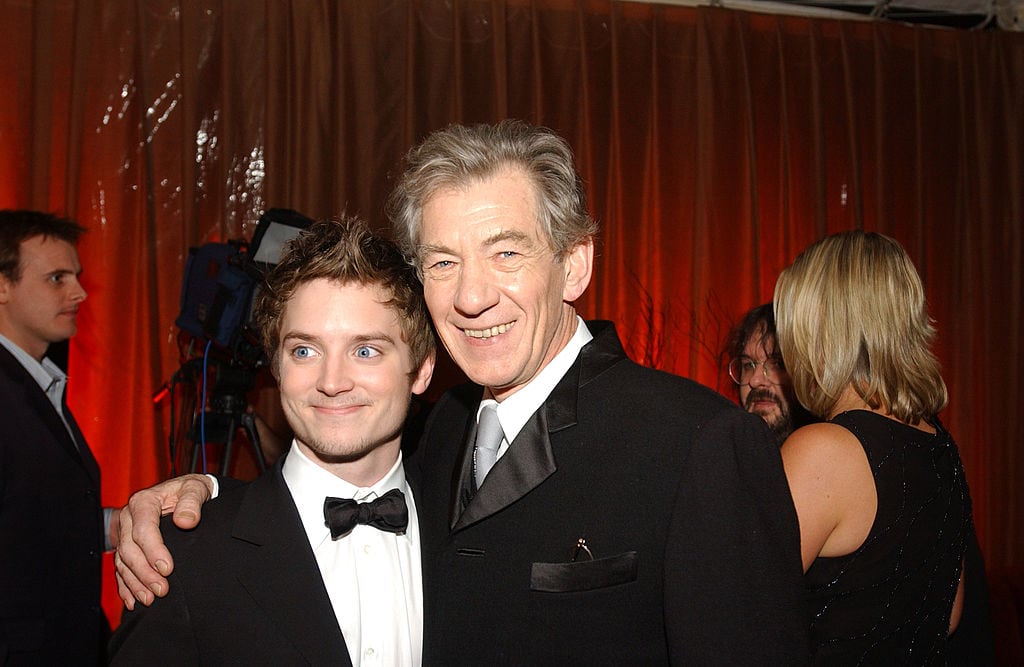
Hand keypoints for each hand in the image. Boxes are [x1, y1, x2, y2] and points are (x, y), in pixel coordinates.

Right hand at [114, 474, 213, 608]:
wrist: (183, 492)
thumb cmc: (189, 490)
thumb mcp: (195, 489)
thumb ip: (192, 502)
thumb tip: (186, 521)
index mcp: (143, 502)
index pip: (144, 529)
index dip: (154, 551)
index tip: (167, 569)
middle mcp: (129, 517)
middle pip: (130, 549)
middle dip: (144, 572)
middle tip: (161, 590)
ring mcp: (125, 533)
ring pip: (122, 562)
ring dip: (135, 583)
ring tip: (149, 599)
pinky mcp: (126, 545)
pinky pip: (120, 568)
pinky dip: (125, 585)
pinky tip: (133, 599)